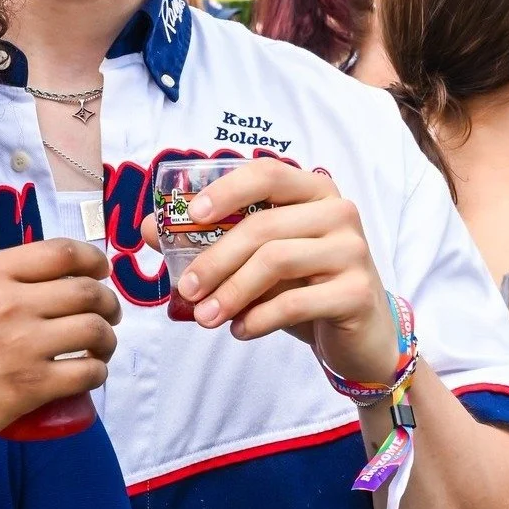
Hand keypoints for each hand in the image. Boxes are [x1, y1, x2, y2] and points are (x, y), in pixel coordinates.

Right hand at [0, 239, 120, 473]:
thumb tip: (20, 286)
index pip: (62, 252)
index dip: (93, 259)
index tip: (101, 270)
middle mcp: (10, 303)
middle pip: (88, 291)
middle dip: (108, 302)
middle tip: (107, 315)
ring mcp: (23, 345)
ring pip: (96, 331)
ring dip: (108, 339)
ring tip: (100, 348)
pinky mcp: (29, 388)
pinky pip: (87, 373)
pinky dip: (97, 373)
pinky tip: (90, 375)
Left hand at [140, 161, 397, 383]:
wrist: (360, 336)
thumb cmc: (302, 286)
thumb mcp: (256, 259)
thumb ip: (210, 240)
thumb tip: (148, 230)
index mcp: (312, 190)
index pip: (266, 172)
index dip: (226, 189)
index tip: (191, 214)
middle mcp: (338, 211)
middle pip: (262, 225)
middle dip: (215, 259)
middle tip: (184, 289)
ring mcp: (353, 250)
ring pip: (276, 261)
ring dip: (231, 292)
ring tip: (205, 317)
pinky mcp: (358, 292)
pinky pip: (295, 302)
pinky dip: (258, 318)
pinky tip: (239, 331)